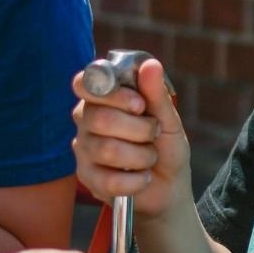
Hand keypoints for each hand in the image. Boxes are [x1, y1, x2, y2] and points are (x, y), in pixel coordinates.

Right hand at [71, 57, 190, 222]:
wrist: (170, 188)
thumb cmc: (165, 147)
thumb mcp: (168, 119)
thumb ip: (156, 94)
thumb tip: (150, 64)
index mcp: (102, 99)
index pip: (85, 84)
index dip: (112, 93)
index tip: (139, 104)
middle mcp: (86, 121)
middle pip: (99, 118)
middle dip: (138, 129)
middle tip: (152, 134)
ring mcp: (83, 150)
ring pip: (106, 149)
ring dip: (141, 156)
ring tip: (149, 157)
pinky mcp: (87, 179)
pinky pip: (108, 179)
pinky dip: (135, 180)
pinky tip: (142, 177)